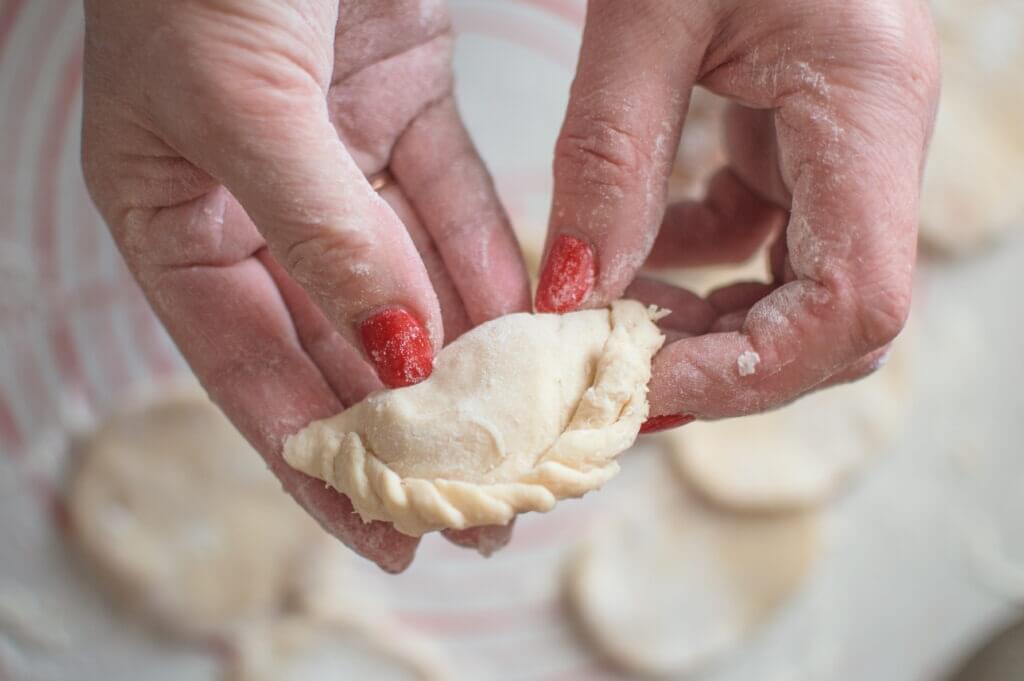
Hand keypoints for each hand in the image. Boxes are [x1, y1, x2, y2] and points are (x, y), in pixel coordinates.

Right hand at [81, 0, 529, 570]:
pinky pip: (451, 208)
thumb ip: (319, 238)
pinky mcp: (396, 106)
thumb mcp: (243, 105)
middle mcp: (252, 200)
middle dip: (411, 426)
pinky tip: (537, 329)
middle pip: (339, 344)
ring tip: (525, 435)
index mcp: (175, 219)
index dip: (318, 461)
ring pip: (407, 284)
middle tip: (482, 503)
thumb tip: (393, 360)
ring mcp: (329, 157)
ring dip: (466, 358)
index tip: (385, 534)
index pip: (251, 371)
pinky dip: (492, 266)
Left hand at [536, 0, 938, 425]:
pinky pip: (764, 232)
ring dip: (709, 322)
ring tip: (612, 322)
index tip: (642, 383)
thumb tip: (572, 299)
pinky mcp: (800, 130)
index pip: (857, 304)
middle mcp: (872, 135)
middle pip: (836, 317)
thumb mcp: (644, 14)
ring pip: (801, 286)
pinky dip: (699, 263)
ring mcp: (842, 136)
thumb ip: (609, 161)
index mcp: (863, 104)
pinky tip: (635, 248)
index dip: (755, 371)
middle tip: (616, 374)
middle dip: (728, 361)